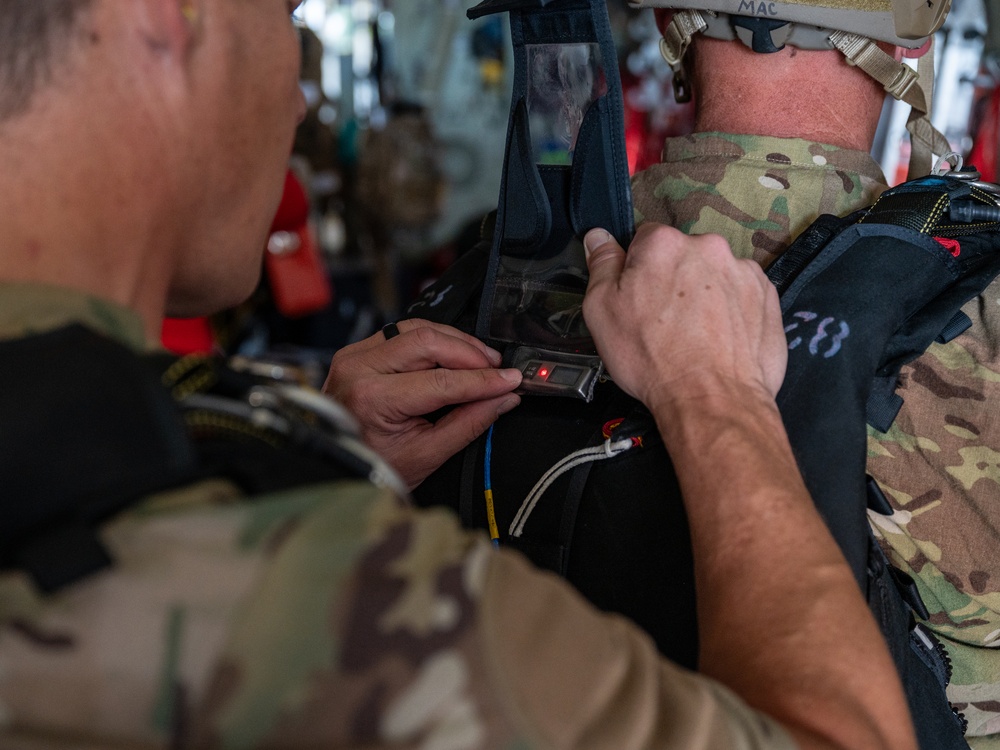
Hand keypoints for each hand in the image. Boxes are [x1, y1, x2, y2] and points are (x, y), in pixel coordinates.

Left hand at [323, 319, 521, 488]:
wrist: (337, 467)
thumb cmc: (376, 465)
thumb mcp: (427, 454)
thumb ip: (469, 422)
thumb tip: (503, 398)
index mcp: (373, 398)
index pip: (441, 381)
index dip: (482, 380)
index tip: (510, 381)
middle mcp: (360, 368)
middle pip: (427, 341)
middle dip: (470, 353)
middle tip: (497, 369)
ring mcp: (356, 355)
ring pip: (416, 329)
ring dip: (455, 341)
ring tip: (482, 360)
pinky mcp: (359, 351)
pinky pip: (403, 332)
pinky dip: (434, 340)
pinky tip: (455, 354)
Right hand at [582, 224, 785, 412]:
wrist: (712, 399)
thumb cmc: (651, 357)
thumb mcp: (602, 311)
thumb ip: (601, 265)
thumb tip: (599, 237)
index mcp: (663, 244)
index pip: (643, 240)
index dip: (636, 271)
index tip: (637, 299)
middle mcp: (707, 247)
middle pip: (682, 255)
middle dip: (672, 279)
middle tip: (664, 322)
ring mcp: (742, 271)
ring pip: (713, 275)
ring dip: (704, 294)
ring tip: (695, 335)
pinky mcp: (767, 296)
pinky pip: (741, 294)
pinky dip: (731, 310)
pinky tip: (719, 339)